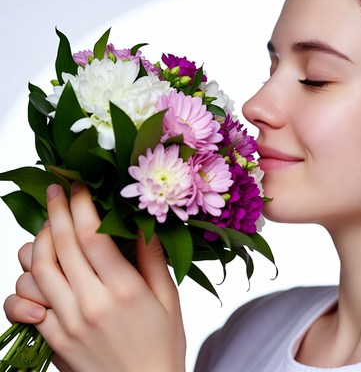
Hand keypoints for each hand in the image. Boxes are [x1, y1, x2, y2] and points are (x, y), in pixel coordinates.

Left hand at [4, 182, 185, 371]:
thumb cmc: (162, 343)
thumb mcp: (168, 297)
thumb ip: (152, 258)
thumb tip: (139, 223)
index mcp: (123, 290)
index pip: (92, 235)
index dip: (81, 205)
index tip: (78, 186)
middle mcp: (90, 304)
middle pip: (61, 245)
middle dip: (55, 210)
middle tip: (55, 191)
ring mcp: (66, 324)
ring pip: (36, 270)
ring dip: (38, 241)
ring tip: (49, 227)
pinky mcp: (52, 339)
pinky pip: (24, 304)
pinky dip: (22, 283)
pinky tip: (35, 272)